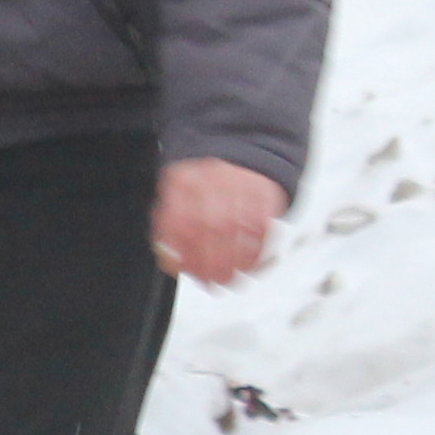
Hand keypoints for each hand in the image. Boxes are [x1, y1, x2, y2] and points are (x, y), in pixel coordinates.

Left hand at [148, 159, 286, 286]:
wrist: (237, 152)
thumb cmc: (202, 184)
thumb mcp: (176, 196)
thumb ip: (169, 228)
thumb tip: (170, 262)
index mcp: (184, 181)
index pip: (179, 219)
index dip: (182, 250)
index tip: (184, 270)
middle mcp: (213, 180)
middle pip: (213, 226)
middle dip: (212, 262)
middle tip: (210, 282)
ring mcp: (242, 186)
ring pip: (241, 229)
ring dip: (235, 263)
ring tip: (229, 280)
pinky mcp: (266, 195)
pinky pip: (264, 228)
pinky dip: (257, 252)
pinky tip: (249, 266)